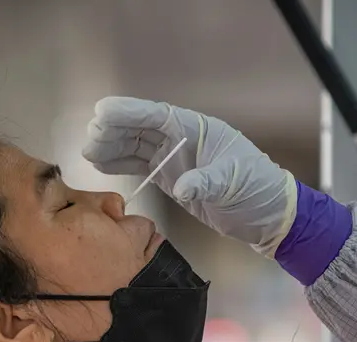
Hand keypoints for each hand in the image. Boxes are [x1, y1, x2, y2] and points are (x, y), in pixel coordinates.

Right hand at [82, 97, 297, 256]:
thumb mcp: (234, 183)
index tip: (102, 111)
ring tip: (89, 151)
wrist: (267, 215)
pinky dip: (122, 164)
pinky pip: (141, 166)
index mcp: (199, 129)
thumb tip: (180, 186)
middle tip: (91, 136)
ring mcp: (177, 158)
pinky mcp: (172, 177)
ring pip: (137, 146)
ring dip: (113, 147)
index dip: (129, 112)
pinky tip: (102, 164)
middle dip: (115, 130)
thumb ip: (207, 181)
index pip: (159, 116)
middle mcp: (184, 139)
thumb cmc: (257, 191)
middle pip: (142, 128)